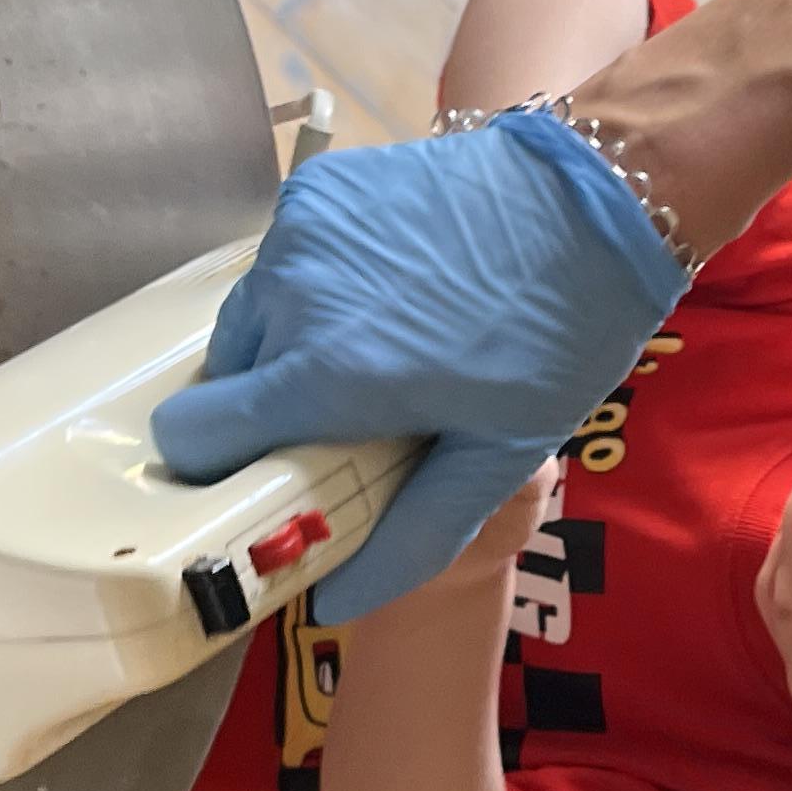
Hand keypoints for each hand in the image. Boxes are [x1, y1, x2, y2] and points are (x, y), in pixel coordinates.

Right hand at [152, 113, 683, 618]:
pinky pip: (286, 257)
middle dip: (272, 407)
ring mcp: (301, 230)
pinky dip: (317, 282)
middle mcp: (292, 295)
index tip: (265, 474)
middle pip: (227, 379)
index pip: (193, 436)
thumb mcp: (497, 454)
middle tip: (352, 414)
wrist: (598, 198)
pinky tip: (390, 287)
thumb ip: (411, 535)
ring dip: (294, 342)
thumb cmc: (556, 334)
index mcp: (326, 374)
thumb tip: (333, 603)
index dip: (218, 466)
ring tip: (382, 347)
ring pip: (253, 315)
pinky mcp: (320, 187)